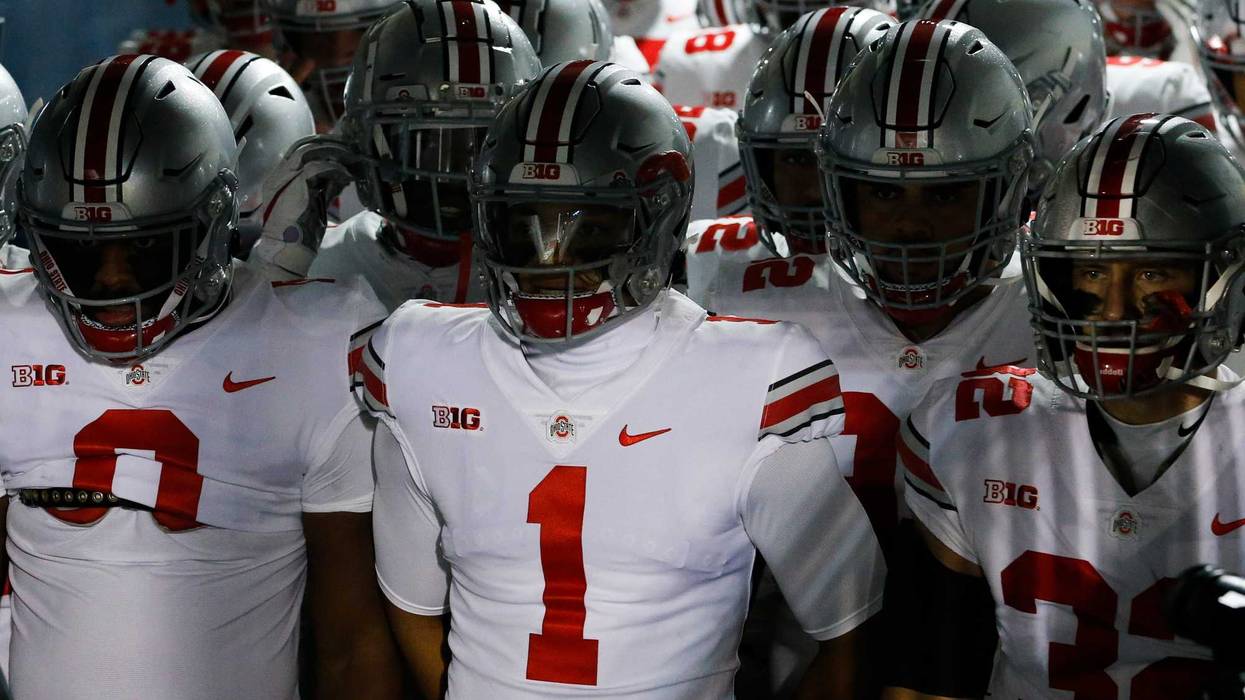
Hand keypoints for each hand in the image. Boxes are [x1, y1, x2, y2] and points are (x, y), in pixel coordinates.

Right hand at [249, 134, 368, 278]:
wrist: (285, 251)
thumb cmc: (299, 234)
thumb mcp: (314, 205)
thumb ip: (324, 188)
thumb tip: (341, 177)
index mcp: (280, 178)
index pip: (299, 151)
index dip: (321, 146)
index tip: (342, 148)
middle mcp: (279, 175)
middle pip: (303, 145)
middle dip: (328, 143)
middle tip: (349, 146)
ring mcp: (283, 179)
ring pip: (308, 151)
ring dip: (332, 152)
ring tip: (350, 156)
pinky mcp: (294, 186)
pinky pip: (317, 167)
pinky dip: (335, 169)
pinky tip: (347, 176)